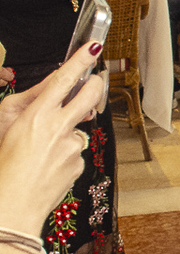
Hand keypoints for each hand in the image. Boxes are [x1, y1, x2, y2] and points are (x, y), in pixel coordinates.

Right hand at [0, 41, 104, 234]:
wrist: (11, 207)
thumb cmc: (2, 167)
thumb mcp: (6, 126)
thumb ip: (31, 105)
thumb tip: (52, 90)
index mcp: (36, 116)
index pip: (63, 80)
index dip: (80, 61)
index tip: (93, 47)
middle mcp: (58, 128)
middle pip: (90, 96)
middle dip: (95, 84)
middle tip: (94, 81)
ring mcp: (72, 146)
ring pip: (79, 128)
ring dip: (67, 133)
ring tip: (42, 151)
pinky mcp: (79, 163)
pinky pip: (76, 152)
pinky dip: (65, 155)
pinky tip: (48, 166)